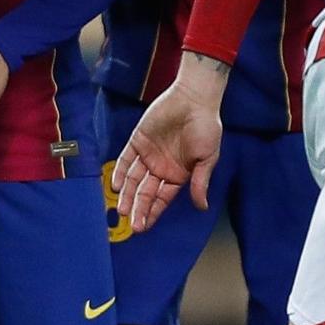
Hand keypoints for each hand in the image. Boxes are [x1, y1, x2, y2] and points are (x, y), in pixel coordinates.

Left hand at [112, 58, 229, 230]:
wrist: (194, 98)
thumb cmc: (206, 126)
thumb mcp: (207, 158)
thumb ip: (200, 182)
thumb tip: (202, 206)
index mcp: (177, 175)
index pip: (161, 199)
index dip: (152, 212)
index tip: (144, 226)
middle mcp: (160, 167)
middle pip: (145, 192)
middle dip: (138, 209)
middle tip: (132, 225)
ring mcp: (148, 154)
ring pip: (133, 179)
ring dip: (127, 194)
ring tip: (121, 209)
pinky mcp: (138, 140)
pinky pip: (126, 159)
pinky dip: (120, 171)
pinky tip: (116, 186)